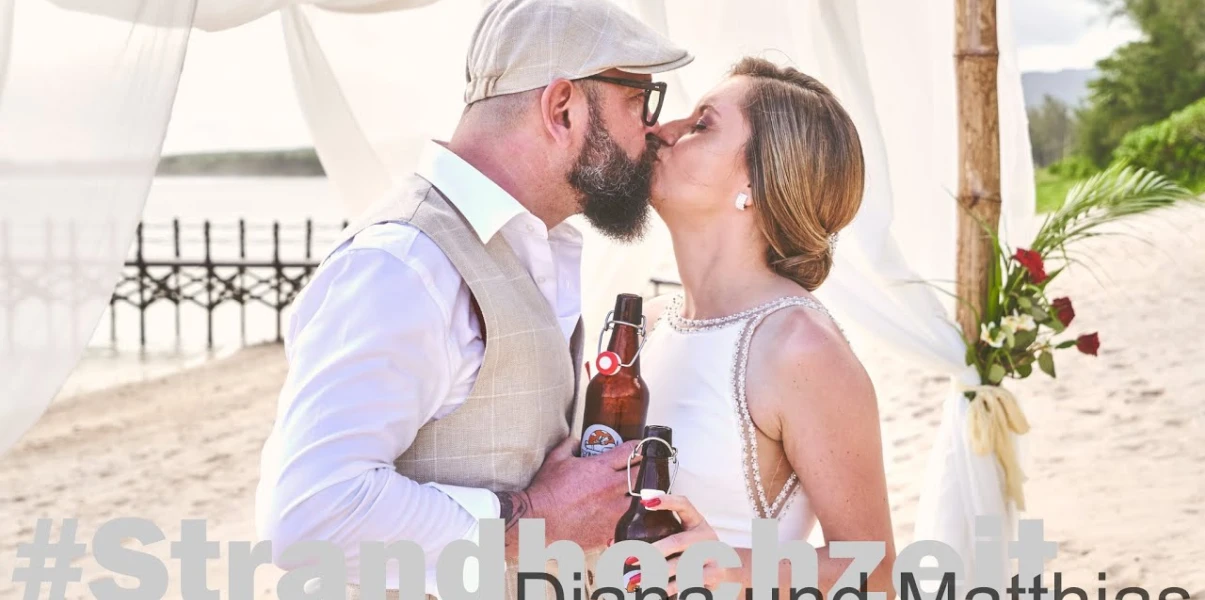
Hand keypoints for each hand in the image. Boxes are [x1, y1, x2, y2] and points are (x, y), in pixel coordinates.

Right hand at [499, 436, 641, 553]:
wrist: (538, 521)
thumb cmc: (545, 490)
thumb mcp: (556, 459)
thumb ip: (570, 445)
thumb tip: (577, 440)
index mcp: (600, 468)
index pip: (631, 452)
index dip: (639, 447)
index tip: (640, 448)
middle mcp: (611, 488)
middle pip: (642, 474)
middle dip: (645, 469)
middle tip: (641, 470)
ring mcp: (613, 511)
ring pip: (641, 500)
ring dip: (640, 495)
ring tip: (636, 494)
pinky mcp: (610, 530)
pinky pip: (630, 522)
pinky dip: (629, 517)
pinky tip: (624, 515)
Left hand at [637, 492, 744, 595]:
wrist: (727, 567)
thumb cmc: (696, 550)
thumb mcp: (685, 536)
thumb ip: (660, 534)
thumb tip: (615, 542)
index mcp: (697, 521)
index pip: (684, 505)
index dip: (666, 501)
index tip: (646, 501)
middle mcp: (706, 535)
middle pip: (677, 541)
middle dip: (653, 552)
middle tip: (632, 559)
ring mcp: (712, 555)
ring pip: (681, 566)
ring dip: (657, 574)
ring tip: (637, 580)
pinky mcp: (715, 574)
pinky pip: (689, 581)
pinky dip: (670, 587)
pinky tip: (656, 590)